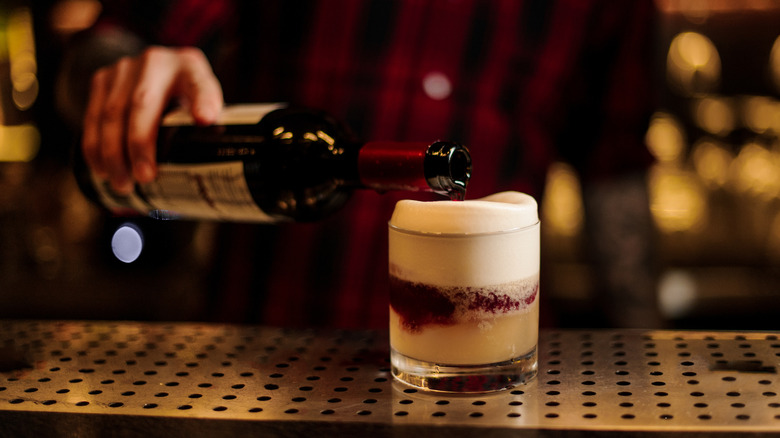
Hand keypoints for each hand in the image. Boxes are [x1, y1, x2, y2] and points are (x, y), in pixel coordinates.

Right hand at [82, 46, 223, 193]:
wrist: (155, 70)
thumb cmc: (185, 98)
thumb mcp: (204, 104)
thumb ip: (208, 126)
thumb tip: (212, 168)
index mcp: (191, 68)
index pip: (199, 84)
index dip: (203, 102)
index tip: (206, 120)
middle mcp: (156, 62)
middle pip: (143, 103)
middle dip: (141, 144)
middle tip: (145, 178)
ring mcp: (125, 67)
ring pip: (112, 113)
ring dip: (114, 154)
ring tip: (123, 184)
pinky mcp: (102, 78)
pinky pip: (93, 117)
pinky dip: (95, 148)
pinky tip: (102, 170)